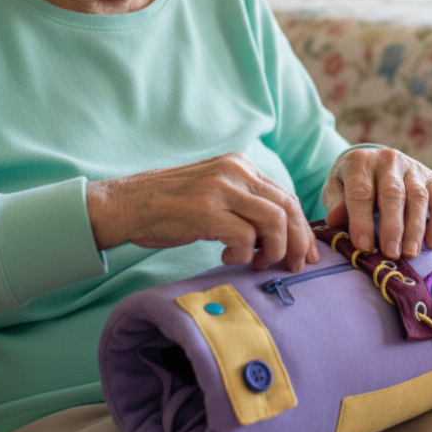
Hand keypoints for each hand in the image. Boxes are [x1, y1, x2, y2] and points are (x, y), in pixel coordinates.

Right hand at [85, 152, 319, 271]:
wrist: (126, 204)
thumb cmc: (170, 207)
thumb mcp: (214, 192)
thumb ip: (244, 204)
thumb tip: (279, 234)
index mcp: (240, 165)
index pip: (286, 196)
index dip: (301, 228)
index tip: (304, 254)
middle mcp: (235, 171)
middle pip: (288, 207)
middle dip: (297, 242)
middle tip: (293, 266)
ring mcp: (220, 189)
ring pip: (274, 221)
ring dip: (273, 250)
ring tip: (258, 263)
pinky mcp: (206, 210)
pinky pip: (244, 237)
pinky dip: (242, 255)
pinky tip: (226, 258)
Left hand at [321, 148, 431, 259]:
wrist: (371, 162)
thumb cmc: (350, 182)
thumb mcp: (336, 188)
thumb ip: (337, 203)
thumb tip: (334, 220)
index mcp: (360, 161)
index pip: (361, 192)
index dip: (361, 220)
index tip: (363, 246)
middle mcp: (388, 160)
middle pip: (393, 194)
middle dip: (392, 226)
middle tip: (391, 253)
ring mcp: (412, 168)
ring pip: (418, 197)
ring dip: (416, 227)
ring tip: (410, 253)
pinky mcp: (431, 178)